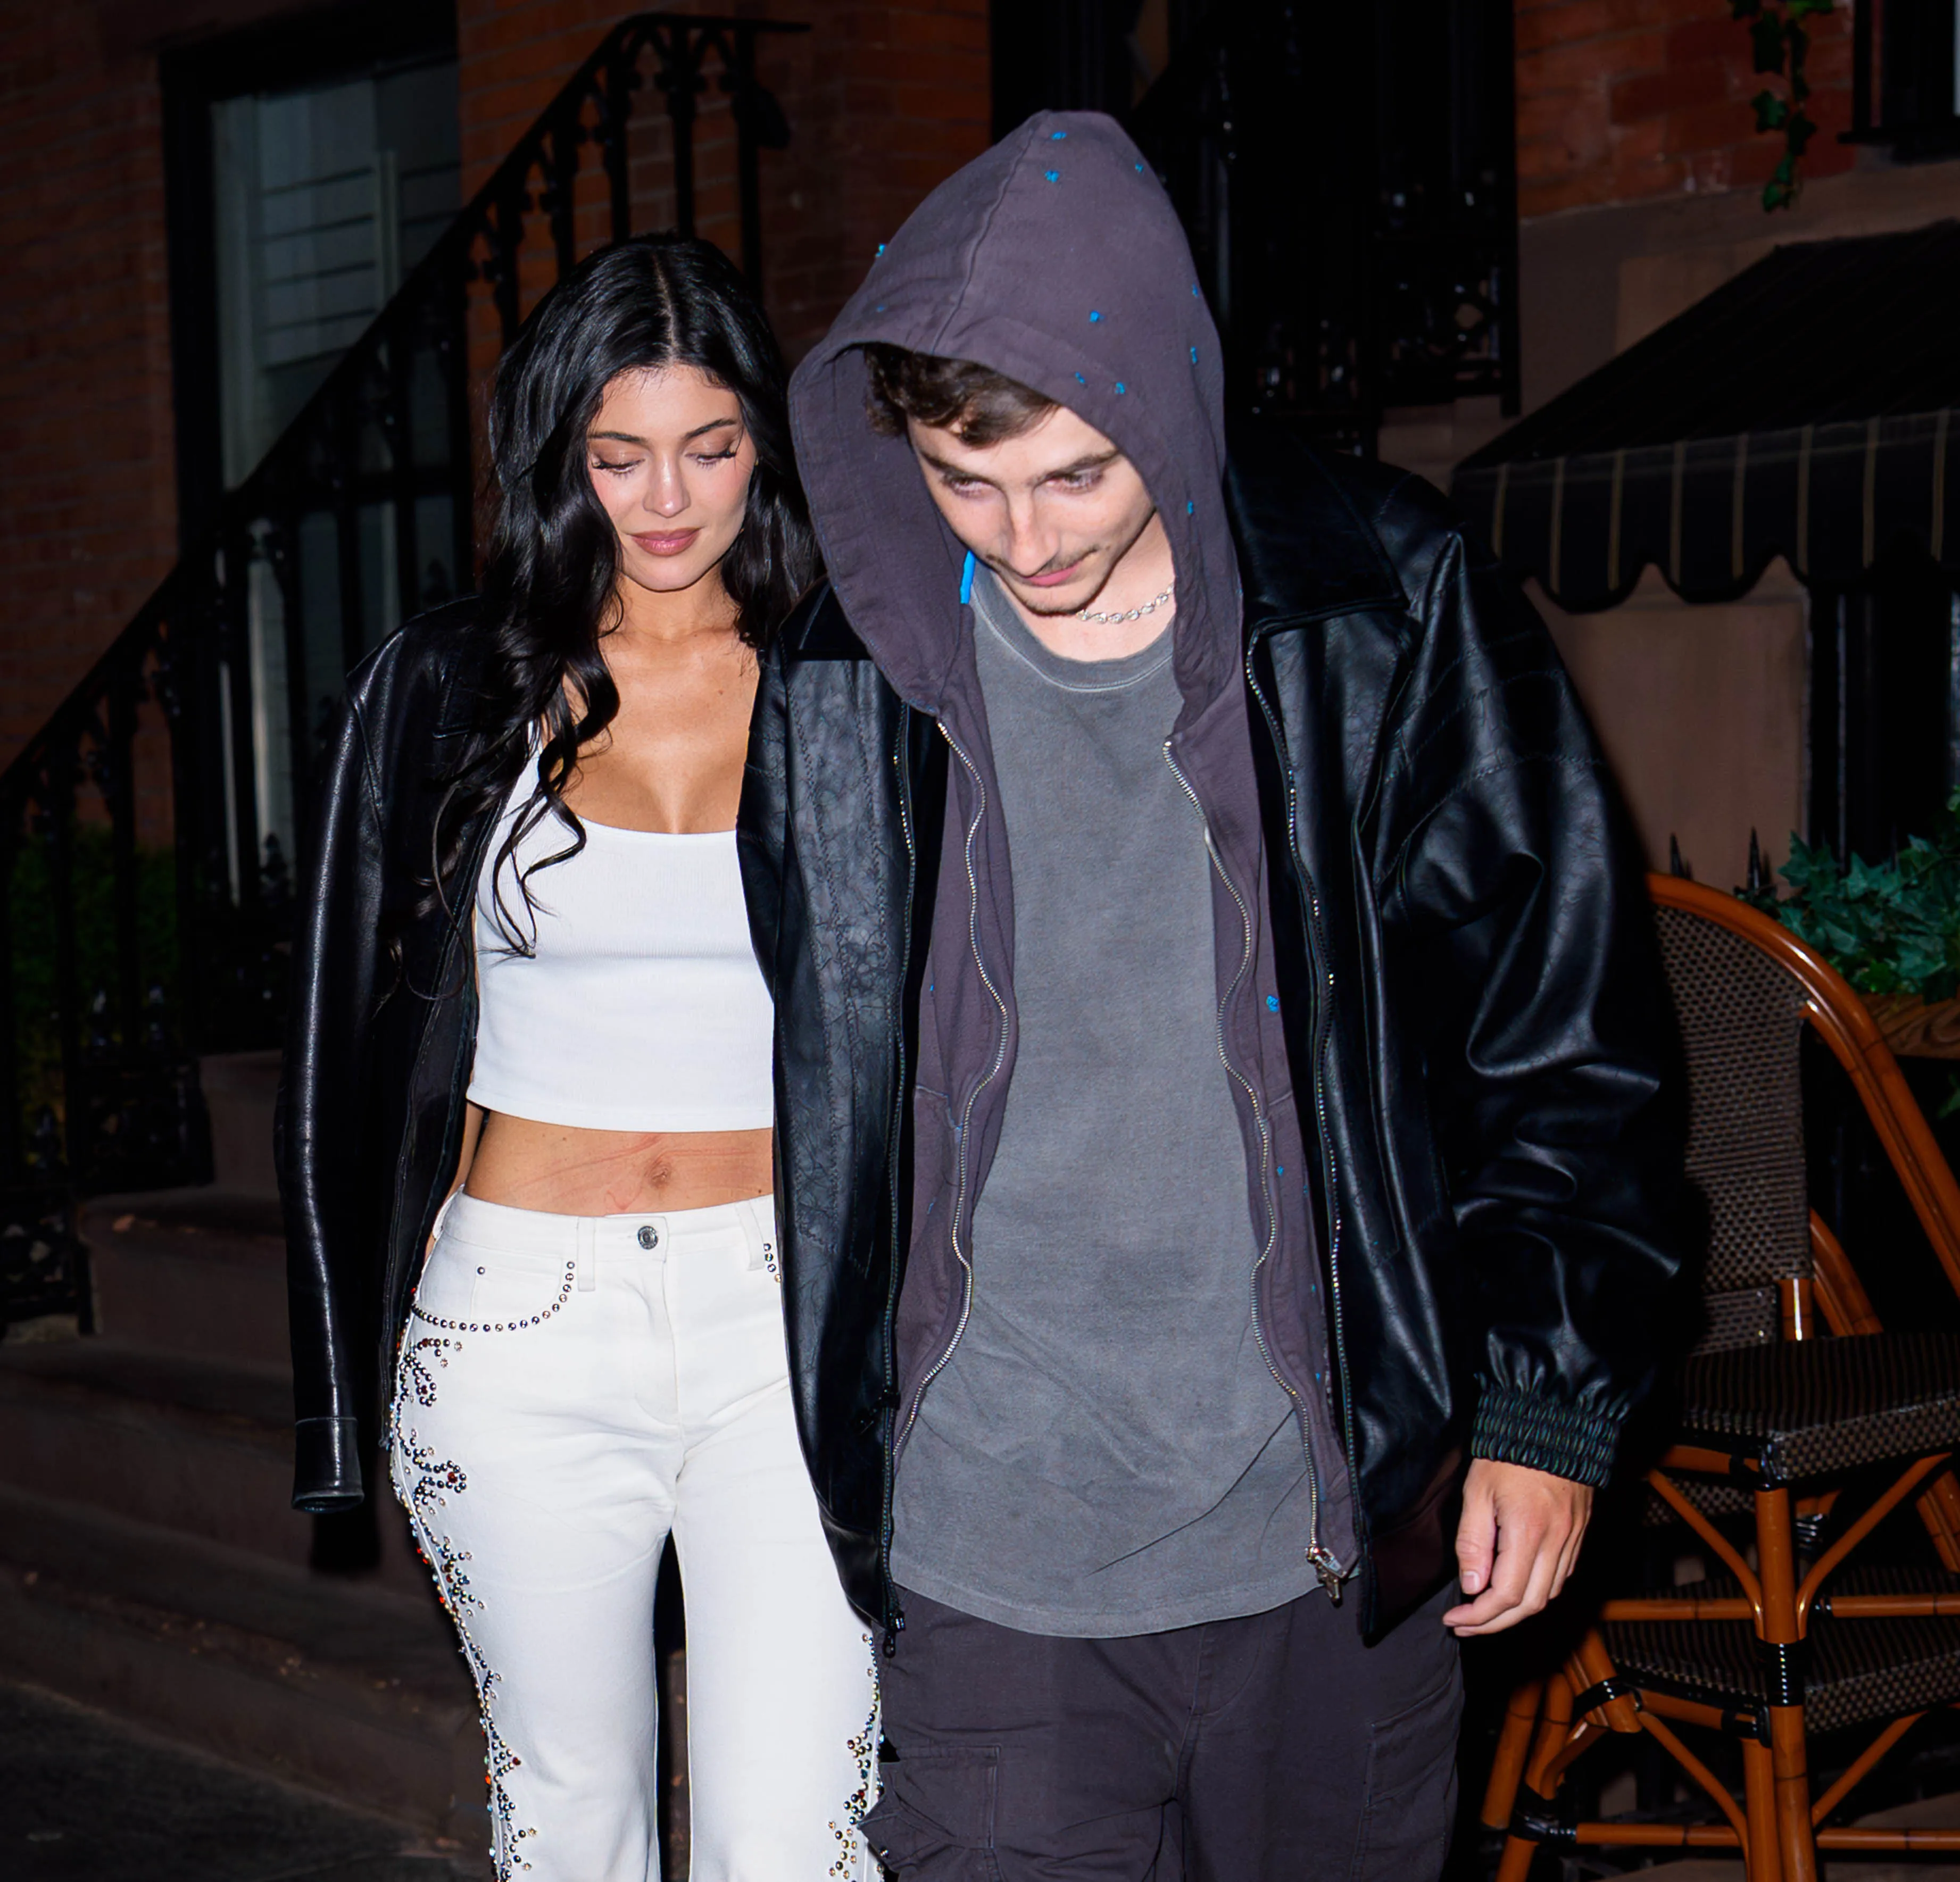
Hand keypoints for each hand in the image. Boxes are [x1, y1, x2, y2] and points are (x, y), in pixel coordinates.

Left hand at [1442, 1459, 1592, 1636]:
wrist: (1552, 1423)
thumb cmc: (1508, 1453)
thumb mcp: (1477, 1491)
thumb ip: (1473, 1542)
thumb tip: (1472, 1587)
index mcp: (1528, 1532)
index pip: (1505, 1595)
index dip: (1479, 1615)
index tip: (1454, 1619)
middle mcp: (1557, 1541)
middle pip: (1530, 1605)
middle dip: (1495, 1623)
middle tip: (1465, 1626)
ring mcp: (1572, 1539)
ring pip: (1549, 1595)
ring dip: (1517, 1611)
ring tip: (1486, 1613)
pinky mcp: (1579, 1533)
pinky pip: (1562, 1576)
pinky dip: (1538, 1591)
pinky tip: (1516, 1589)